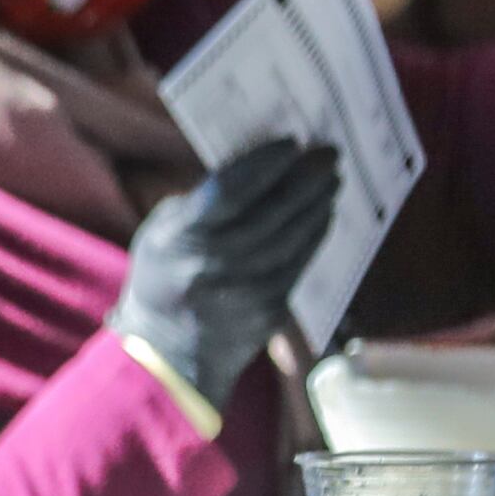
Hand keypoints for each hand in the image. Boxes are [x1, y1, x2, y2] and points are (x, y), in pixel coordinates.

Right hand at [112, 135, 340, 396]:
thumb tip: (256, 168)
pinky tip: (323, 215)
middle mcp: (213, 265)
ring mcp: (245, 291)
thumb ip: (202, 202)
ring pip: (293, 238)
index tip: (291, 141)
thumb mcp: (163, 232)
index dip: (265, 163)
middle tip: (328, 153)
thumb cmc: (163, 277)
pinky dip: (315, 236)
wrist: (168, 354)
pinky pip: (300, 264)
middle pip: (271, 213)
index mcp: (180, 237)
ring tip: (331, 180)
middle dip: (305, 179)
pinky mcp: (269, 311)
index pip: (230, 192)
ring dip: (317, 205)